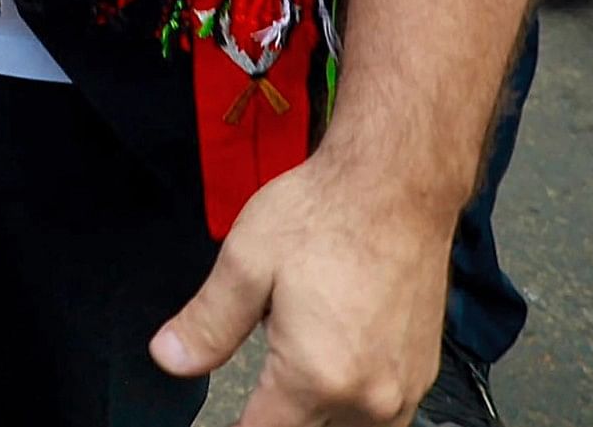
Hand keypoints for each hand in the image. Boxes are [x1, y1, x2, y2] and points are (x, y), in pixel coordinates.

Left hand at [149, 148, 450, 424]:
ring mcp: (405, 390)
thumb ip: (207, 326)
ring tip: (288, 376)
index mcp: (318, 379)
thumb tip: (169, 361)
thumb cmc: (321, 217)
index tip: (224, 417)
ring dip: (316, 415)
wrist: (397, 188)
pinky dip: (349, 404)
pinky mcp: (422, 373)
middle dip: (275, 417)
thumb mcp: (244, 265)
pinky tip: (329, 365)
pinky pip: (381, 414)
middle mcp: (370, 399)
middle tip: (258, 385)